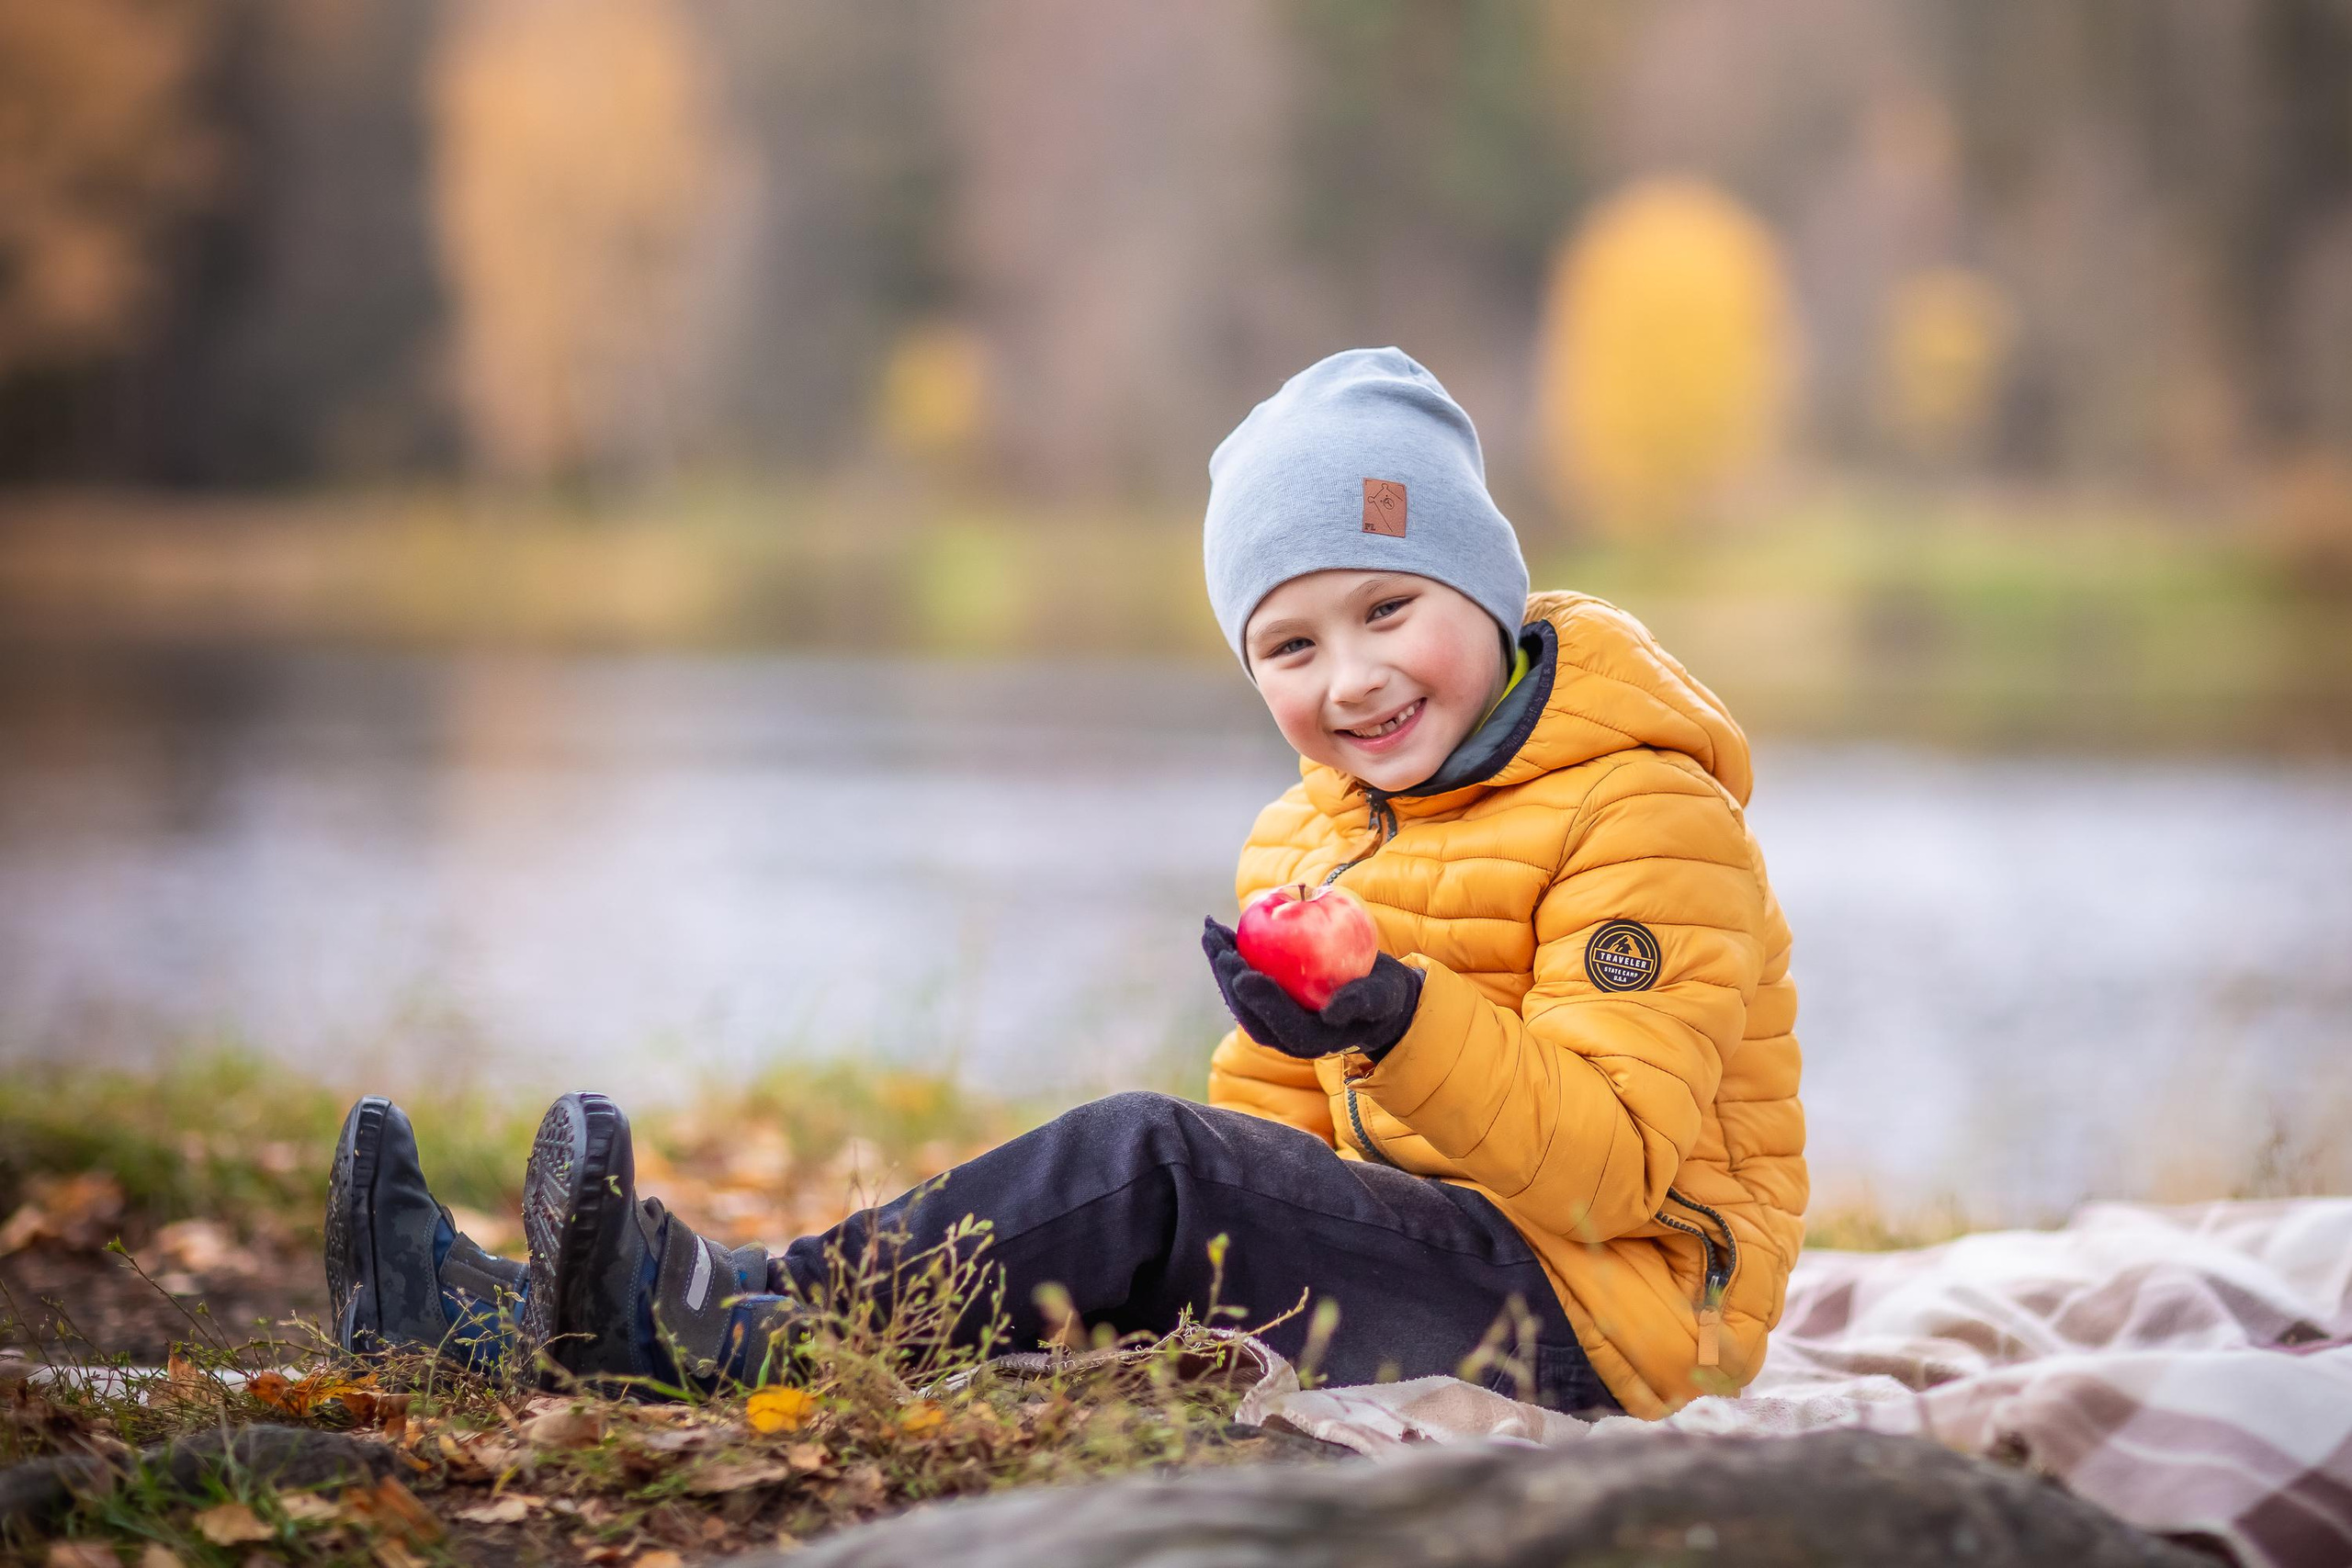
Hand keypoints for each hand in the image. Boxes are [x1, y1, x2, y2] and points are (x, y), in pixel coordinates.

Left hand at [1201, 916, 1423, 1060]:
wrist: (1375, 999)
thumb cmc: (1381, 997)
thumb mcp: (1380, 999)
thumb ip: (1359, 1003)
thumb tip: (1331, 1012)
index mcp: (1310, 1041)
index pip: (1279, 1023)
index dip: (1260, 1001)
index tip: (1245, 975)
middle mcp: (1284, 1035)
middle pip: (1249, 1010)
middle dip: (1228, 978)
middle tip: (1218, 944)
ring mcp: (1272, 1019)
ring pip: (1238, 996)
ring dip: (1221, 965)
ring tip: (1210, 930)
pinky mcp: (1267, 1001)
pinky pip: (1243, 979)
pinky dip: (1231, 956)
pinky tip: (1220, 931)